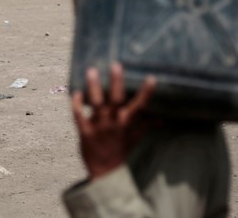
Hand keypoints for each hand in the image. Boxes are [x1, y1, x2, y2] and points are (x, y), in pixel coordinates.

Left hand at [71, 63, 155, 180]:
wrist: (106, 173)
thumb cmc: (121, 152)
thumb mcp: (135, 138)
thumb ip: (146, 125)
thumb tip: (162, 118)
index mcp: (127, 124)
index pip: (139, 106)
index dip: (146, 93)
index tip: (152, 78)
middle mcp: (114, 123)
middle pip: (116, 100)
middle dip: (116, 83)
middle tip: (116, 65)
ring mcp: (99, 128)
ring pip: (97, 104)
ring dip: (94, 87)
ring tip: (92, 71)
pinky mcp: (85, 133)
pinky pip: (79, 117)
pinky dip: (76, 104)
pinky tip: (75, 92)